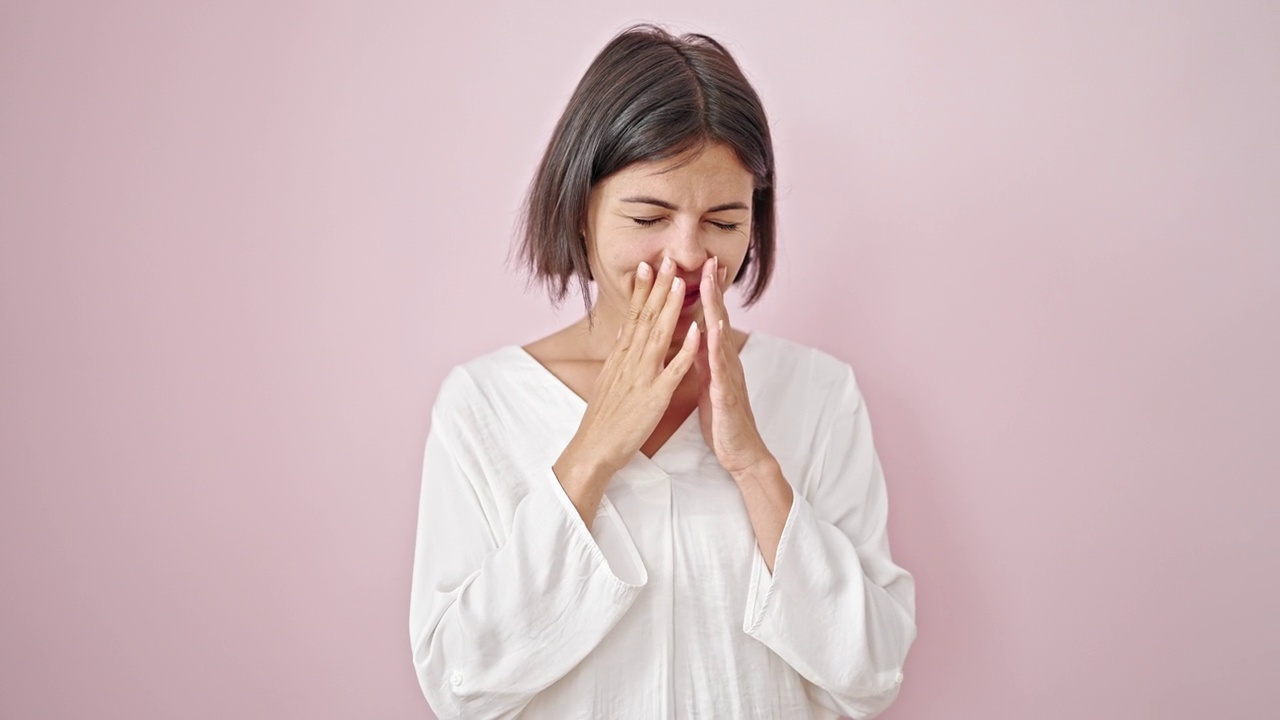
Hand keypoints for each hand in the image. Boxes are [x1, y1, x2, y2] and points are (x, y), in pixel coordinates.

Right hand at [559, 256, 700, 481]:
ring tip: (681, 282)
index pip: (633, 314)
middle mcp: (630, 360)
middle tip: (667, 258)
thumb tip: (623, 327)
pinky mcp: (655, 395)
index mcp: (621, 355)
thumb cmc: (604, 416)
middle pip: (646, 317)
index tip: (649, 263)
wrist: (594, 448)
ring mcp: (642, 376)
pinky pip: (673, 369)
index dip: (642, 288)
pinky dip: (685, 349)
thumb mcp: (608, 377)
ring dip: (670, 308)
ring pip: (659, 335)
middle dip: (658, 287)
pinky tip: (696, 331)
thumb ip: (619, 351)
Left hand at [694, 256, 773, 476]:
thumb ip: (701, 357)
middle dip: (714, 289)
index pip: (712, 319)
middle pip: (719, 319)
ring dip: (715, 310)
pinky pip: (720, 370)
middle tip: (709, 259)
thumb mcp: (707, 382)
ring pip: (721, 338)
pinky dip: (715, 350)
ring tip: (709, 285)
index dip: (708, 291)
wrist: (742, 453)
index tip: (703, 263)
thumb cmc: (723, 419)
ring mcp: (729, 377)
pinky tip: (710, 334)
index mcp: (717, 359)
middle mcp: (726, 363)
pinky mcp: (726, 396)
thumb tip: (692, 333)